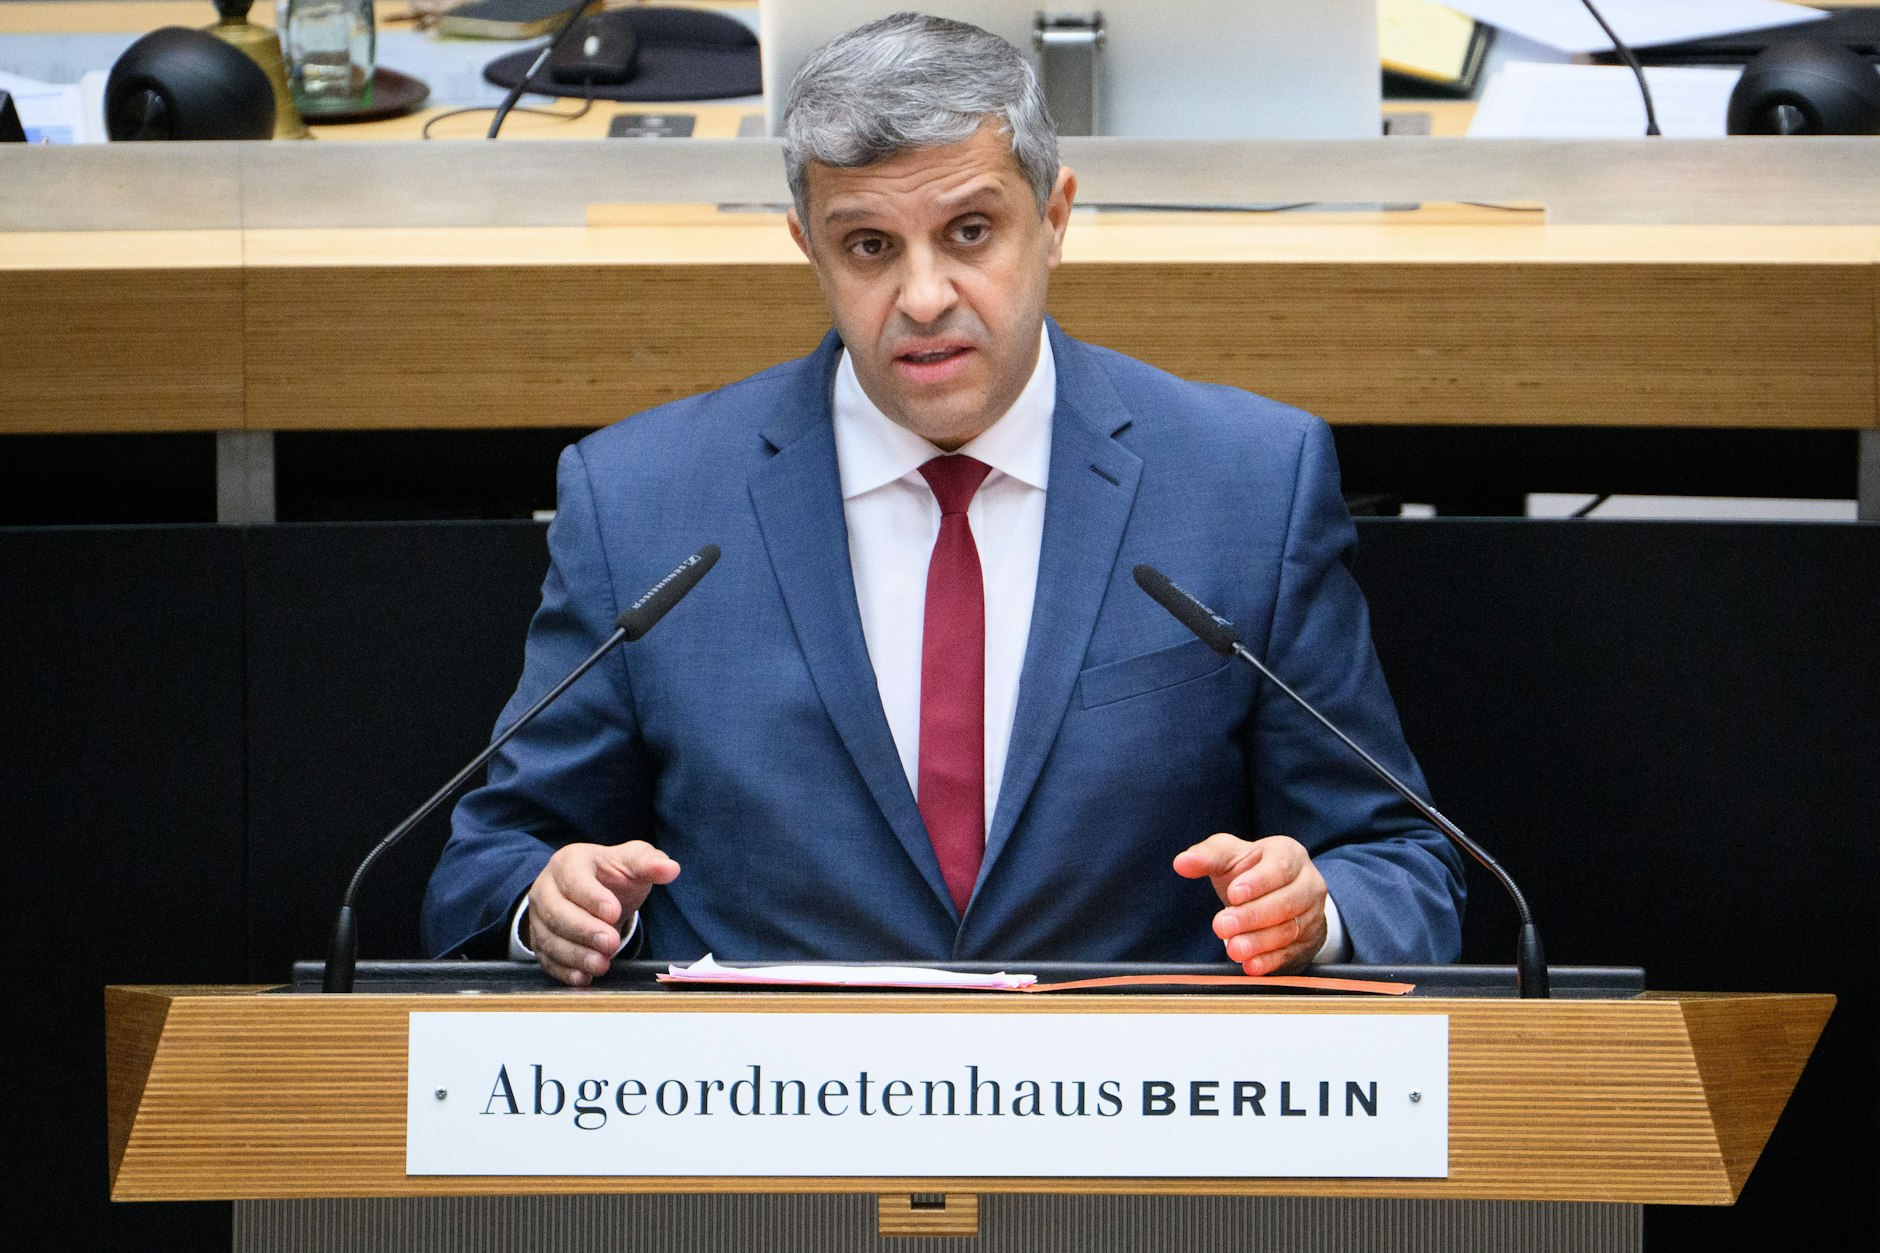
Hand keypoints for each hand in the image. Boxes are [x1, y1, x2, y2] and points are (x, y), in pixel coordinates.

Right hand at [525, 840, 679, 985]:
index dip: (592, 897)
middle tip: (611, 943)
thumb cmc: (613, 875)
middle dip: (585, 930)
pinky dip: (564, 971)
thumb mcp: (633, 862)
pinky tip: (583, 978)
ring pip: (549, 938)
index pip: (574, 878)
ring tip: (602, 965)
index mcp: (568, 862)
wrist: (595, 891)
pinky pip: (546, 958)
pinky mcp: (540, 940)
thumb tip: (671, 869)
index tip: (614, 913)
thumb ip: (650, 864)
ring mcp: (539, 916)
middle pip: (557, 912)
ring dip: (575, 955)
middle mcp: (546, 888)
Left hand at [1173, 833, 1327, 975]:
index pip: (1279, 867)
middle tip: (1222, 925)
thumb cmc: (1251, 871)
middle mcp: (1308, 884)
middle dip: (1252, 916)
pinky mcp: (1307, 941)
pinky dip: (1270, 962)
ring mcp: (1312, 914)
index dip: (1258, 882)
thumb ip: (1207, 856)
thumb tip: (1182, 862)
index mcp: (1289, 855)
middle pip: (1285, 902)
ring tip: (1233, 948)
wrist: (1279, 894)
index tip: (1233, 894)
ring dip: (1259, 942)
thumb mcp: (1230, 856)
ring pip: (1289, 930)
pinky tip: (1251, 965)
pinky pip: (1291, 953)